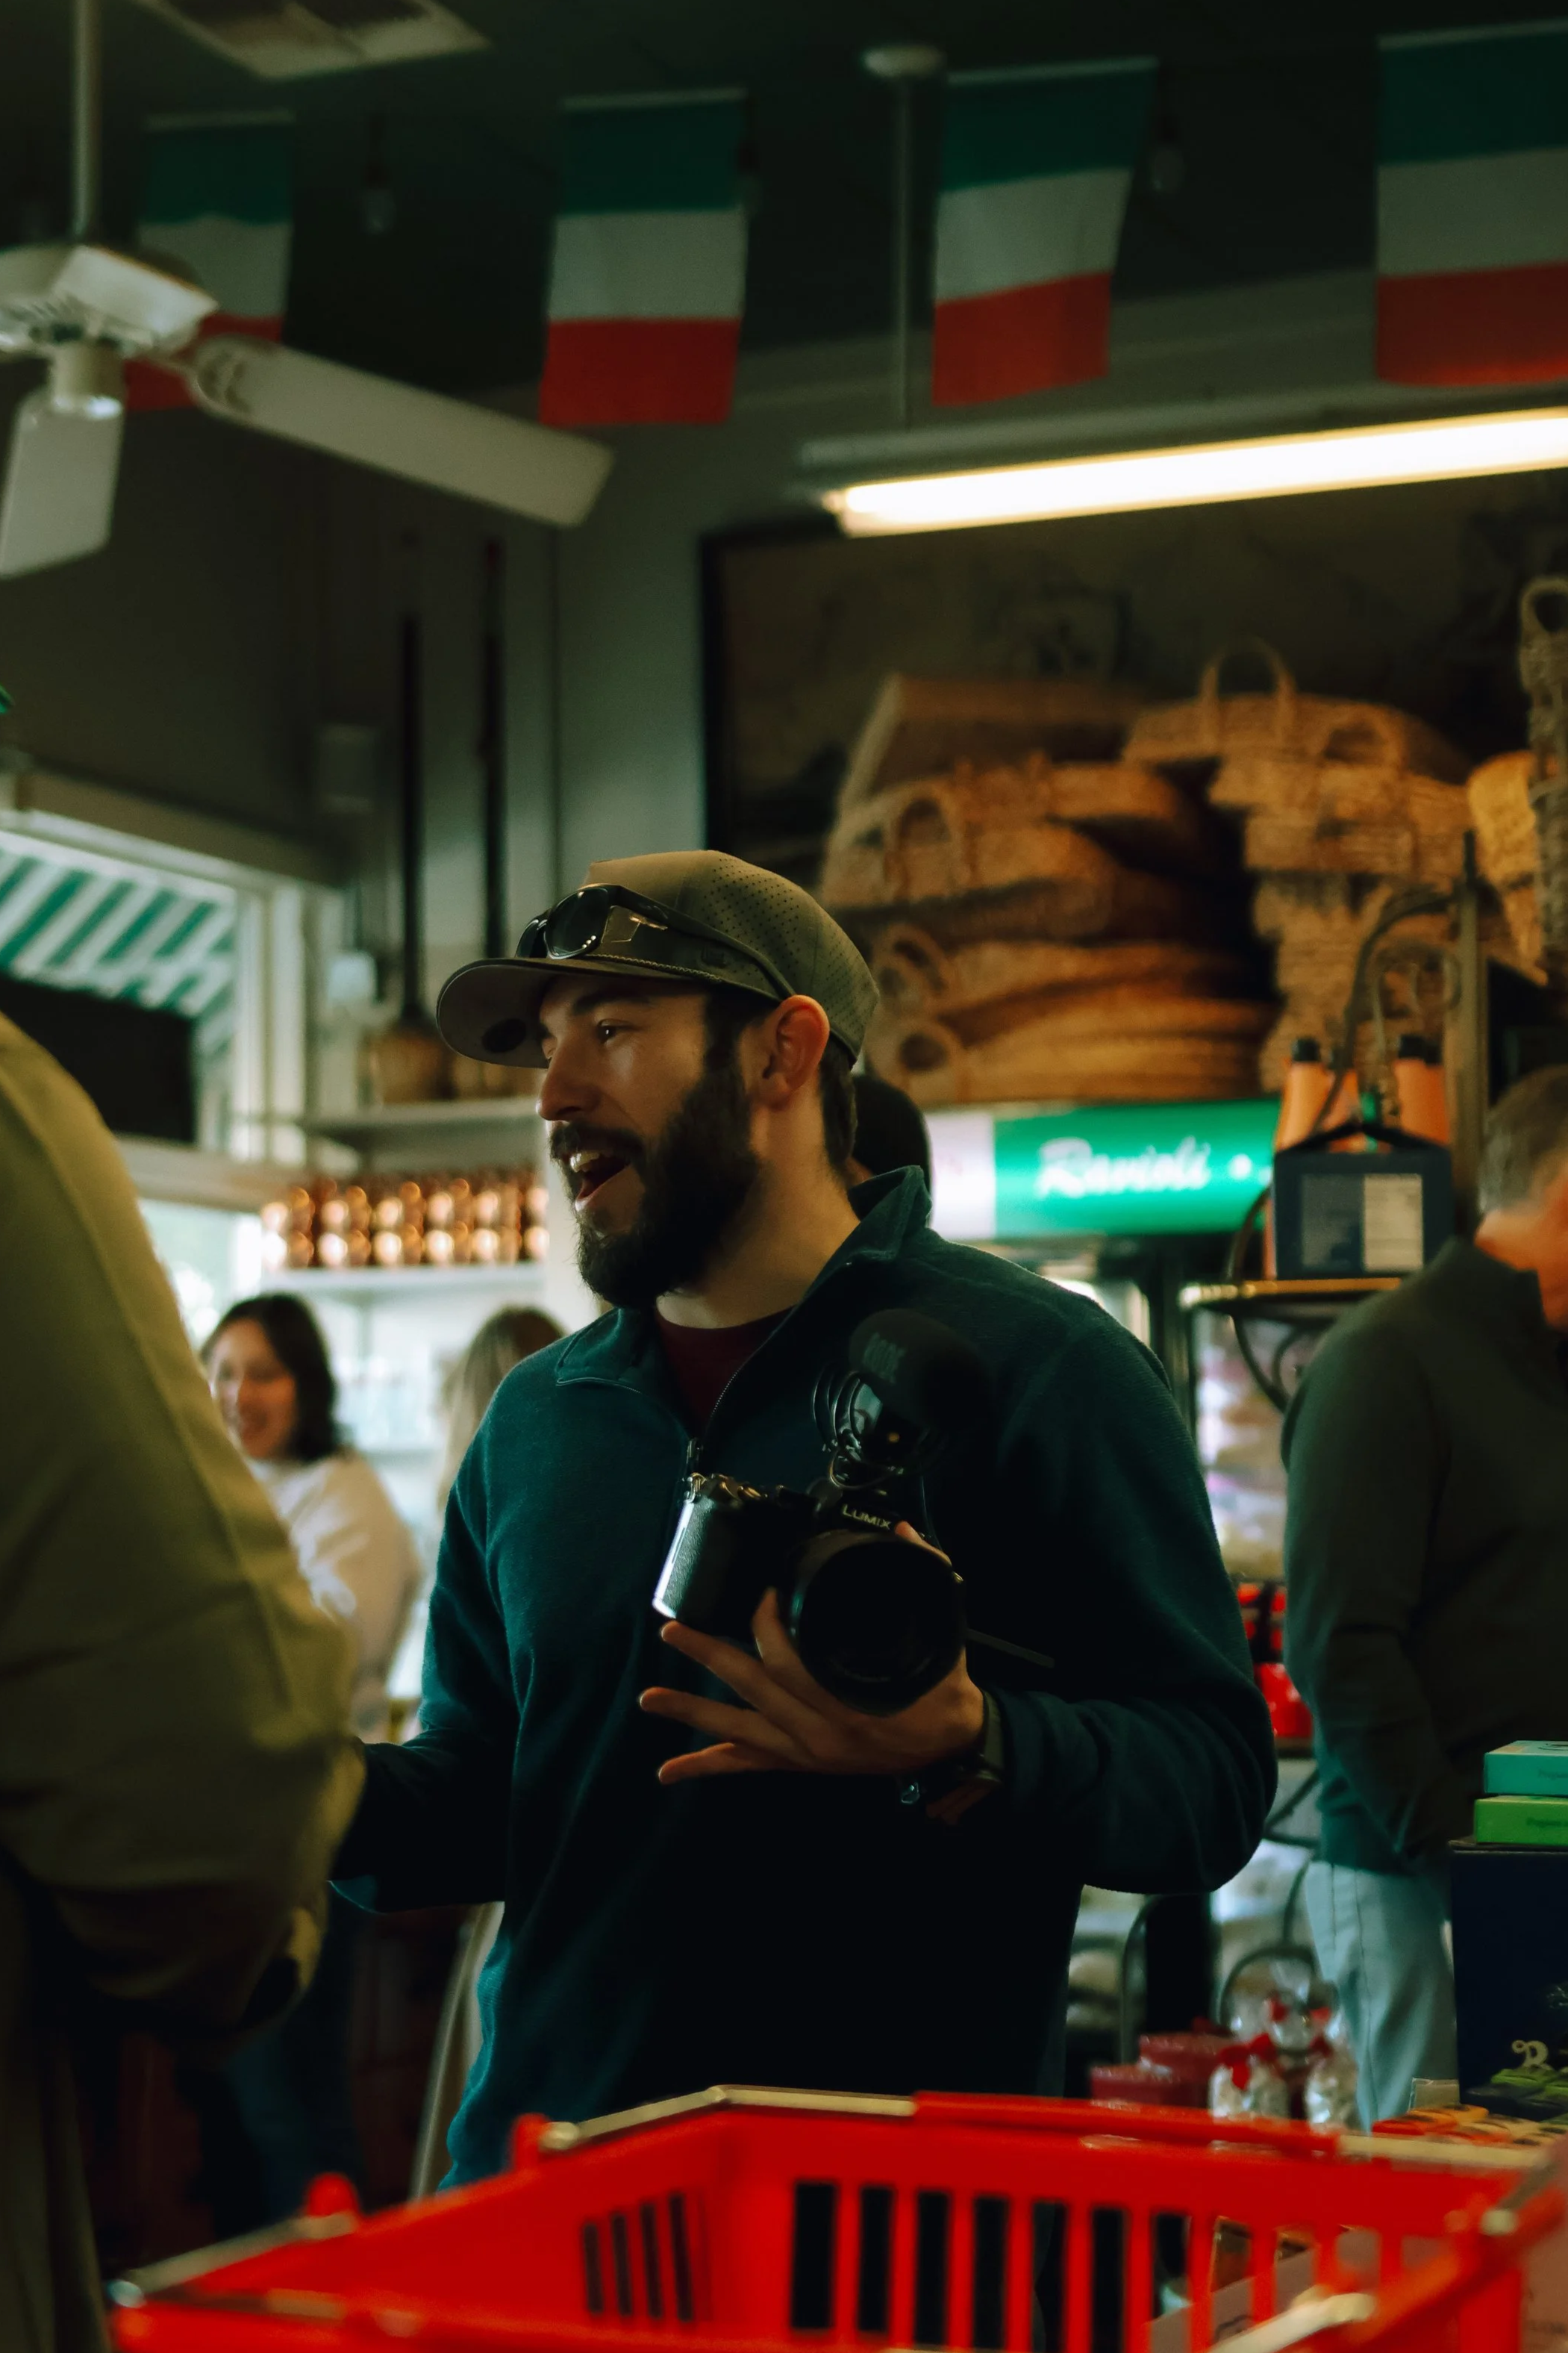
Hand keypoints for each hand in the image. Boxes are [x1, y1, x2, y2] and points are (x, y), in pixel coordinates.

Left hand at [640, 1524, 984, 1786]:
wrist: (953, 1746)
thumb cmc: (943, 1690)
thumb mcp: (943, 1634)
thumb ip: (925, 1577)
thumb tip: (900, 1530)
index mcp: (849, 1702)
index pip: (791, 1661)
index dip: (766, 1625)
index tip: (758, 1593)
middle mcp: (819, 1732)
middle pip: (753, 1690)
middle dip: (710, 1657)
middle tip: (674, 1630)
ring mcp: (805, 1753)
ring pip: (738, 1731)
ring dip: (691, 1713)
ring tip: (648, 1698)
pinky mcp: (799, 1765)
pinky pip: (747, 1767)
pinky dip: (706, 1765)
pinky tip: (668, 1770)